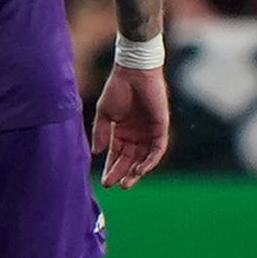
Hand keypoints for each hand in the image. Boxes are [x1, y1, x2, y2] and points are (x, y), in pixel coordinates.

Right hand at [91, 64, 168, 188]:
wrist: (134, 72)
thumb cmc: (117, 88)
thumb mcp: (104, 113)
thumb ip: (100, 132)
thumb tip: (96, 153)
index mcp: (122, 131)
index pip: (117, 154)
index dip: (112, 168)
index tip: (105, 182)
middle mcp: (136, 134)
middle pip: (130, 159)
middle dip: (123, 173)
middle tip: (116, 185)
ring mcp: (149, 132)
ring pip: (144, 158)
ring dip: (137, 171)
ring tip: (127, 182)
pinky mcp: (160, 128)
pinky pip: (157, 149)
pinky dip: (150, 160)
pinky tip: (140, 169)